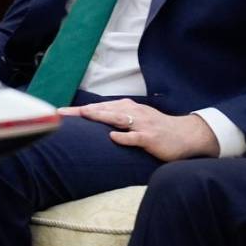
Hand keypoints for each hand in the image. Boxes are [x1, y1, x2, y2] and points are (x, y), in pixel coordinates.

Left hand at [58, 101, 218, 160]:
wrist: (187, 135)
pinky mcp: (151, 138)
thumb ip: (117, 117)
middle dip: (82, 112)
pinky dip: (124, 137)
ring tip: (84, 115)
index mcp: (127, 108)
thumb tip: (94, 118)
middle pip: (103, 110)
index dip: (78, 110)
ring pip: (118, 118)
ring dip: (100, 116)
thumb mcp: (136, 119)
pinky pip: (135, 137)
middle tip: (62, 114)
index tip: (59, 112)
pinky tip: (112, 137)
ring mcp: (142, 125)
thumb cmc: (157, 128)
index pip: (99, 107)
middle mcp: (133, 113)